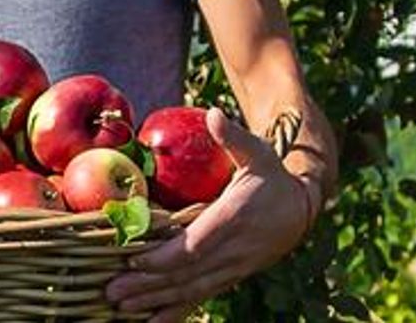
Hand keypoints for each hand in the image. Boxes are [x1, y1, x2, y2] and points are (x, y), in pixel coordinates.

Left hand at [106, 109, 322, 321]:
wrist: (302, 210)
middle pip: (187, 273)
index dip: (165, 257)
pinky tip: (152, 321)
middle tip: (113, 292)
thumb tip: (214, 114)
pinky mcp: (231, 277)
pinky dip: (177, 311)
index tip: (134, 261)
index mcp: (235, 217)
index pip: (196, 244)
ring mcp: (233, 267)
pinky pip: (202, 297)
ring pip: (192, 290)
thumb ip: (234, 137)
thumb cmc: (272, 177)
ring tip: (123, 308)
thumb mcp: (259, 152)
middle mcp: (234, 248)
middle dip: (148, 285)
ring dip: (156, 302)